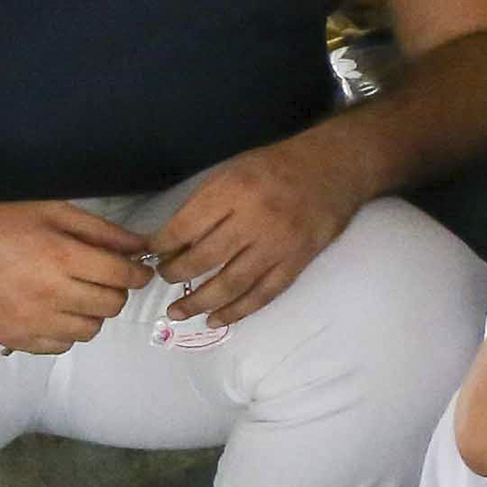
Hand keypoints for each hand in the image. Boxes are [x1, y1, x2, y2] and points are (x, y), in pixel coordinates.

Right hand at [0, 198, 145, 353]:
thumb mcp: (53, 212)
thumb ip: (102, 232)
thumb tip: (141, 247)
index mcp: (62, 257)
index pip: (124, 277)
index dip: (138, 273)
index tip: (136, 270)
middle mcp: (49, 294)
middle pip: (111, 305)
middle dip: (116, 291)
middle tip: (104, 279)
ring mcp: (30, 321)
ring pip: (89, 330)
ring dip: (92, 313)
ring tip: (77, 294)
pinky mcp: (12, 338)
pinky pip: (59, 347)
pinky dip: (65, 332)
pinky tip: (54, 312)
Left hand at [150, 138, 365, 329]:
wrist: (335, 167)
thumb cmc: (277, 167)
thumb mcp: (233, 171)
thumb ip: (204, 205)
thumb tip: (171, 243)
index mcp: (233, 190)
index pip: (184, 227)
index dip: (160, 246)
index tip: (150, 256)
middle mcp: (255, 219)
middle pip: (204, 259)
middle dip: (175, 274)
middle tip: (164, 279)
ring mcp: (279, 244)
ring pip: (231, 283)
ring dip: (199, 302)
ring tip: (178, 311)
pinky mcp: (298, 260)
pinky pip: (264, 293)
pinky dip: (238, 311)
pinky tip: (216, 319)